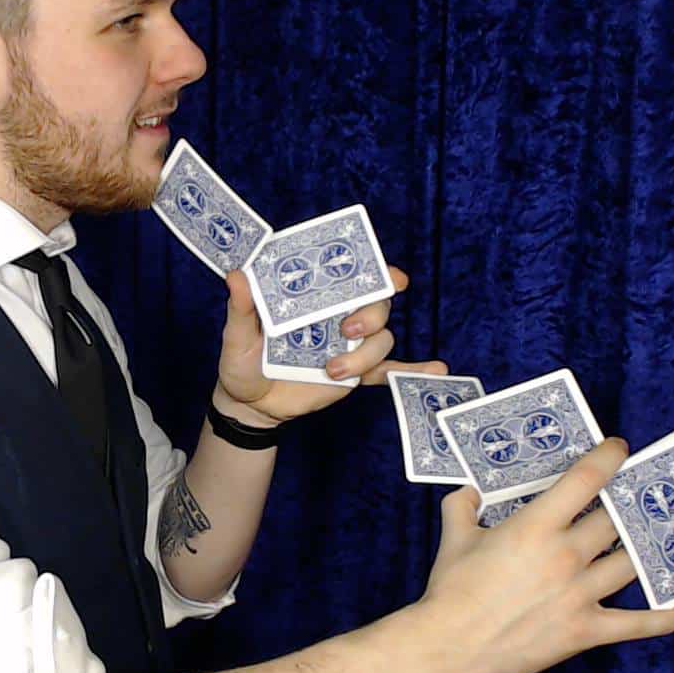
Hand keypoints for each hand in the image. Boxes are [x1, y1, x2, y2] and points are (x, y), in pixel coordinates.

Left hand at [213, 266, 446, 426]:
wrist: (250, 404)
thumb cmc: (241, 362)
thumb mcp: (237, 335)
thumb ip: (242, 308)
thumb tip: (238, 275)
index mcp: (314, 297)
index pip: (350, 274)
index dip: (375, 267)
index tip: (389, 274)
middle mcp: (338, 314)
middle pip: (375, 303)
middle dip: (371, 313)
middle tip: (347, 329)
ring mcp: (350, 344)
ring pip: (381, 339)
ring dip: (364, 354)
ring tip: (333, 371)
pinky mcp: (355, 374)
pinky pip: (389, 371)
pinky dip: (413, 370)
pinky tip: (437, 370)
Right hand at [414, 439, 673, 672]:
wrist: (452, 645)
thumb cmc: (452, 589)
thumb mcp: (454, 538)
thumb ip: (462, 507)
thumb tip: (470, 493)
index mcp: (536, 526)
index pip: (585, 480)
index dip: (608, 458)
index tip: (619, 448)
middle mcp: (566, 555)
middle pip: (613, 521)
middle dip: (626, 503)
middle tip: (632, 494)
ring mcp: (580, 594)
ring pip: (628, 565)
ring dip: (642, 550)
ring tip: (651, 540)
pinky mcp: (585, 630)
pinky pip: (634, 624)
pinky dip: (660, 619)